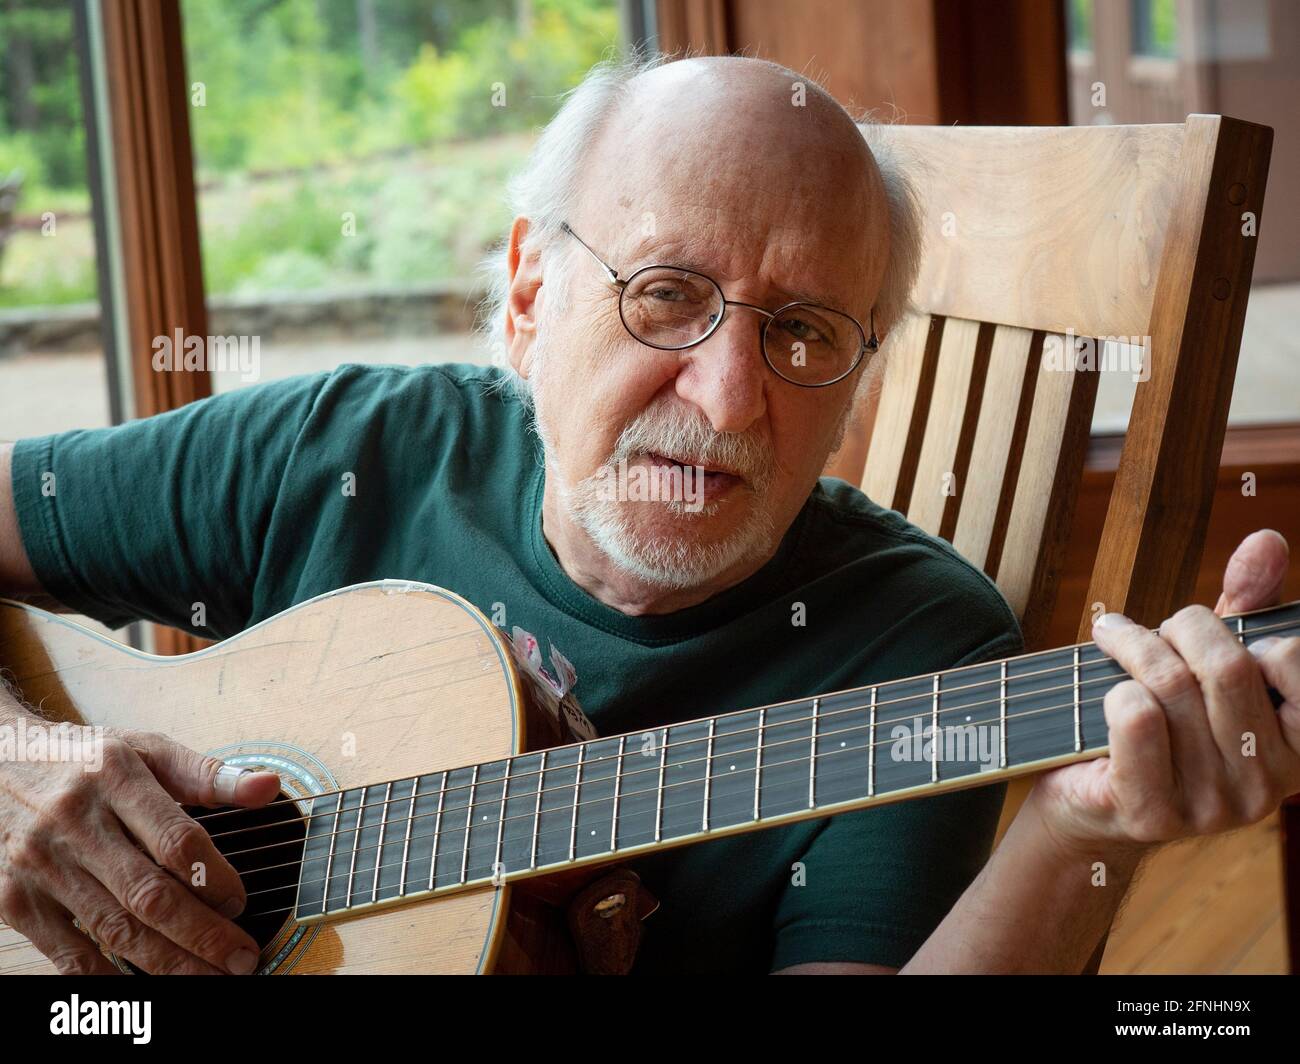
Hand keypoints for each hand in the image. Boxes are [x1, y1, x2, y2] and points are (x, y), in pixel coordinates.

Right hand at [0, 722, 279, 973]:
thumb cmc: (86, 760)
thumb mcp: (146, 750)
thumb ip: (209, 774)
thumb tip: (269, 787)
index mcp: (115, 778)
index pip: (177, 841)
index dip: (216, 879)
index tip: (241, 902)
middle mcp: (75, 822)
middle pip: (150, 894)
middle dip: (203, 935)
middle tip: (242, 958)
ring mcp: (41, 865)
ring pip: (115, 928)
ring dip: (168, 963)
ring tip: (209, 977)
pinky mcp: (14, 899)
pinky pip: (67, 953)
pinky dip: (107, 979)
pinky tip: (144, 988)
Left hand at [1025, 529, 1299, 858]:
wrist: (1087, 800)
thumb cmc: (1158, 722)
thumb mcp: (1207, 662)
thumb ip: (1246, 605)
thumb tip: (1266, 540)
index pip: (1293, 657)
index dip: (1246, 631)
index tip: (1207, 636)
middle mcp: (1267, 786)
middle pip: (1227, 665)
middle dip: (1179, 628)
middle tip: (1147, 627)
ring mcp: (1212, 808)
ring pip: (1172, 685)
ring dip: (1131, 646)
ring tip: (1112, 639)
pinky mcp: (1152, 812)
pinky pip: (1136, 719)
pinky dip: (1114, 687)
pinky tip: (1106, 691)